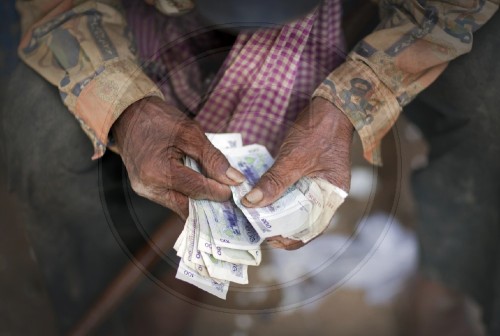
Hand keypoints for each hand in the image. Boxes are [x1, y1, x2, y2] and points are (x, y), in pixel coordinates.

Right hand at [113, 96, 244, 218]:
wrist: (128, 114)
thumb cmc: (159, 119)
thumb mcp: (191, 133)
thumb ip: (213, 159)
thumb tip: (234, 180)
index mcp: (159, 171)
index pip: (197, 189)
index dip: (220, 191)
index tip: (236, 188)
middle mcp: (149, 187)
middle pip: (187, 206)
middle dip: (210, 203)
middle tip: (230, 196)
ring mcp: (144, 191)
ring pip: (179, 205)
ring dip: (198, 200)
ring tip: (216, 190)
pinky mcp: (144, 190)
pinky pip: (171, 199)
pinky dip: (187, 195)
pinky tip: (199, 186)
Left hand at [241, 97, 353, 248]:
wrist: (331, 106)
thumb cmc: (318, 131)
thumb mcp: (294, 158)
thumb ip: (274, 182)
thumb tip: (251, 203)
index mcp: (332, 197)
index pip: (312, 229)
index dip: (290, 239)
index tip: (268, 238)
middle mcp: (326, 195)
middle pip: (302, 221)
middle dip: (280, 227)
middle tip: (256, 227)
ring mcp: (317, 185)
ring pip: (296, 208)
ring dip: (278, 213)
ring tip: (256, 216)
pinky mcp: (308, 176)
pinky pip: (293, 193)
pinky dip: (279, 198)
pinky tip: (263, 198)